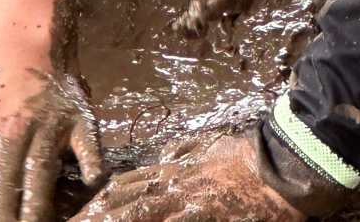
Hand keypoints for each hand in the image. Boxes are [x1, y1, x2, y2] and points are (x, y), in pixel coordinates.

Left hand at [0, 64, 105, 221]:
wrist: (29, 52)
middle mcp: (13, 128)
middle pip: (8, 181)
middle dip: (5, 216)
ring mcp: (48, 123)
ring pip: (42, 169)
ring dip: (39, 204)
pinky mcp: (79, 118)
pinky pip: (87, 142)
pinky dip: (91, 160)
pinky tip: (91, 180)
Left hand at [70, 135, 303, 221]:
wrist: (278, 167)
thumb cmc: (248, 157)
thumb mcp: (211, 145)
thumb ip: (185, 151)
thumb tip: (165, 156)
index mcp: (174, 169)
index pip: (127, 184)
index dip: (102, 198)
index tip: (81, 208)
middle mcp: (172, 184)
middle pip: (123, 201)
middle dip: (93, 215)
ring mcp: (184, 202)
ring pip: (136, 213)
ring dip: (110, 220)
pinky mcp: (200, 215)